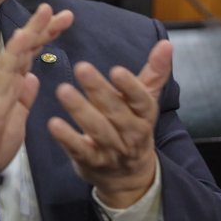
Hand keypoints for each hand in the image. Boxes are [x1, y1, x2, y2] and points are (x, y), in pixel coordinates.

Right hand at [0, 4, 73, 171]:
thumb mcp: (17, 120)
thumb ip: (24, 98)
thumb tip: (32, 78)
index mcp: (10, 84)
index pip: (30, 55)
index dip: (46, 37)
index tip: (63, 21)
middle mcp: (2, 79)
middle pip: (25, 47)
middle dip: (44, 27)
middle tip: (65, 12)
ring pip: (15, 52)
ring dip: (31, 30)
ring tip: (46, 11)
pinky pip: (4, 69)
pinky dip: (14, 51)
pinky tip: (24, 35)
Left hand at [48, 40, 172, 208]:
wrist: (129, 177)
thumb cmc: (133, 128)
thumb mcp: (146, 101)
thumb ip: (155, 72)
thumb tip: (166, 44)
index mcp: (144, 115)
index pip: (141, 100)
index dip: (130, 86)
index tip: (117, 70)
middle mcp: (131, 134)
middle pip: (116, 111)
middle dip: (99, 90)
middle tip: (81, 68)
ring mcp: (112, 150)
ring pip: (97, 130)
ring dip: (80, 110)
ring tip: (63, 90)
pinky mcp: (92, 162)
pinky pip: (80, 150)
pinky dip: (67, 138)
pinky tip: (54, 124)